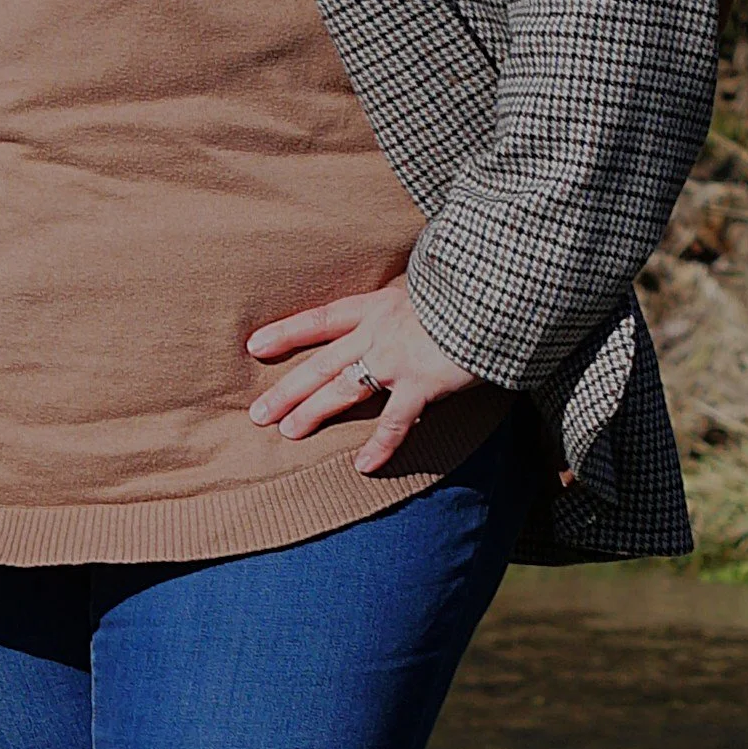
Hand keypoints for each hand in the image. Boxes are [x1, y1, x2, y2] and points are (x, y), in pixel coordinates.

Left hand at [245, 276, 479, 474]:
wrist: (493, 291)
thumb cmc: (465, 284)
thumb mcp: (426, 282)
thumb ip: (408, 298)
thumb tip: (403, 299)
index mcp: (377, 305)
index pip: (320, 319)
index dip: (286, 333)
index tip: (254, 346)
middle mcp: (378, 331)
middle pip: (321, 363)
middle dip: (287, 389)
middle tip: (257, 413)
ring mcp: (397, 359)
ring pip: (343, 390)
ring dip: (313, 412)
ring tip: (286, 434)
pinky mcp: (422, 383)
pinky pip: (394, 422)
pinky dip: (379, 446)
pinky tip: (362, 466)